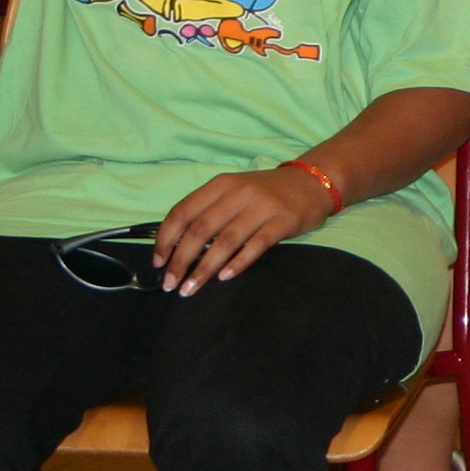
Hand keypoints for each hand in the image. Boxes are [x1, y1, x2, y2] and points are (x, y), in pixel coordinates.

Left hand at [155, 166, 334, 295]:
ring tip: (191, 288)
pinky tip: (225, 277)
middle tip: (171, 283)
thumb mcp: (234, 192)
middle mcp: (239, 192)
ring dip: (205, 268)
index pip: (183, 211)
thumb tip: (177, 247)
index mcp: (221, 184)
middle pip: (201, 229)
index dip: (166, 239)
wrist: (311, 182)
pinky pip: (256, 245)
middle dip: (181, 260)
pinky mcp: (283, 220)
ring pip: (226, 241)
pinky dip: (238, 262)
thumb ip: (209, 212)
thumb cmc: (265, 192)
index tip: (158, 262)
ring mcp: (263, 206)